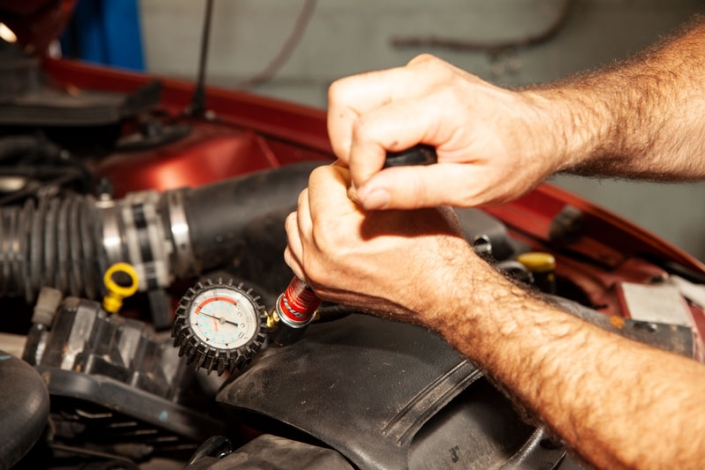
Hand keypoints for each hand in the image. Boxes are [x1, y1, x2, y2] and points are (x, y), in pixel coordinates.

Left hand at [284, 165, 491, 326]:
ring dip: (319, 215)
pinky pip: (297, 251)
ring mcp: (317, 273)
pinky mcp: (320, 286)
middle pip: (306, 198)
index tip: (364, 180)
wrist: (443, 293)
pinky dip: (312, 240)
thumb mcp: (404, 198)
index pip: (320, 176)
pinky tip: (338, 238)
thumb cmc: (433, 253)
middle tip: (361, 198)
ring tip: (349, 218)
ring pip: (298, 223)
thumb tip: (352, 163)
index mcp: (335, 230)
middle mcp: (320, 255)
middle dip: (331, 193)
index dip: (347, 172)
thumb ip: (369, 177)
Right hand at [327, 54, 565, 209]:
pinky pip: (370, 96)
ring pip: (351, 94)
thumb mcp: (468, 188)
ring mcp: (418, 72)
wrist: (541, 131)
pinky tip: (394, 150)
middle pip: (344, 97)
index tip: (375, 192)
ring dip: (354, 134)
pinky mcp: (415, 77)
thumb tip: (367, 194)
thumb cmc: (516, 157)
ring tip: (382, 165)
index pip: (367, 130)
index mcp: (441, 104)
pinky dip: (369, 125)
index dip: (361, 168)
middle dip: (345, 143)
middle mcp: (424, 78)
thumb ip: (413, 191)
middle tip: (370, 174)